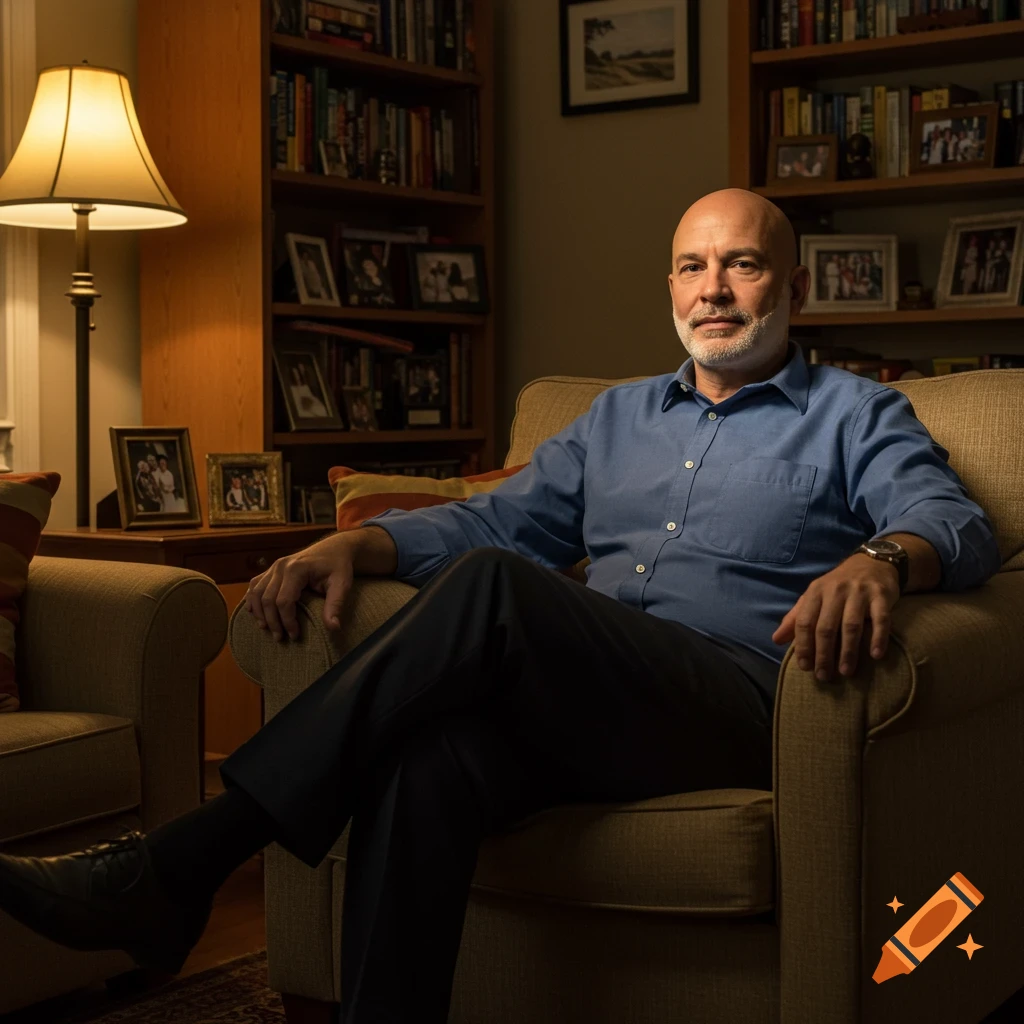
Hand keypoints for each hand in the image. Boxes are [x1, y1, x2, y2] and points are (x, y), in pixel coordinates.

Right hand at [244, 533, 355, 641]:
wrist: (335, 549)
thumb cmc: (339, 567)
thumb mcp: (342, 584)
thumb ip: (336, 605)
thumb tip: (333, 628)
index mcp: (296, 569)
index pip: (284, 601)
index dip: (287, 621)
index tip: (294, 635)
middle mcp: (281, 566)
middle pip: (267, 599)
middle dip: (272, 621)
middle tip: (280, 638)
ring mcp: (274, 566)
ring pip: (256, 592)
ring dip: (259, 613)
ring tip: (267, 629)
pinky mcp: (272, 569)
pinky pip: (255, 584)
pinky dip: (252, 599)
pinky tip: (255, 612)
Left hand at [771, 553, 899, 681]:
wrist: (871, 563)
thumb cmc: (838, 586)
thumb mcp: (813, 597)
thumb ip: (795, 618)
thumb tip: (776, 640)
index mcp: (815, 593)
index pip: (805, 622)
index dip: (803, 646)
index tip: (805, 667)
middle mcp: (835, 591)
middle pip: (826, 627)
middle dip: (823, 654)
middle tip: (824, 676)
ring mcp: (859, 592)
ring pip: (851, 625)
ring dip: (848, 651)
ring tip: (845, 672)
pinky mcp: (881, 595)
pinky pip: (880, 619)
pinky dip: (878, 637)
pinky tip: (875, 655)